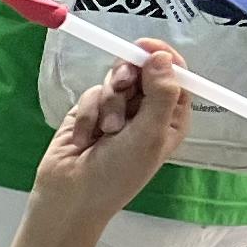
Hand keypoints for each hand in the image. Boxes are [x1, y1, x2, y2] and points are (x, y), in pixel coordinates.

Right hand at [34, 45, 192, 221]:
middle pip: (142, 70)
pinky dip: (86, 115)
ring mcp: (117, 111)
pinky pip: (89, 94)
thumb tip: (162, 56)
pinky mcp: (89, 113)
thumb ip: (160, 93)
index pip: (174, 76)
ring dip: (106, 104)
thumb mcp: (148, 134)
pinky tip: (84, 138)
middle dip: (128, 78)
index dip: (161, 58)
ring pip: (113, 81)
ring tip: (103, 131)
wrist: (71, 197)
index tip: (145, 48)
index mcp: (170, 117)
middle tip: (120, 86)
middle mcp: (146, 111)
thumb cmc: (118, 173)